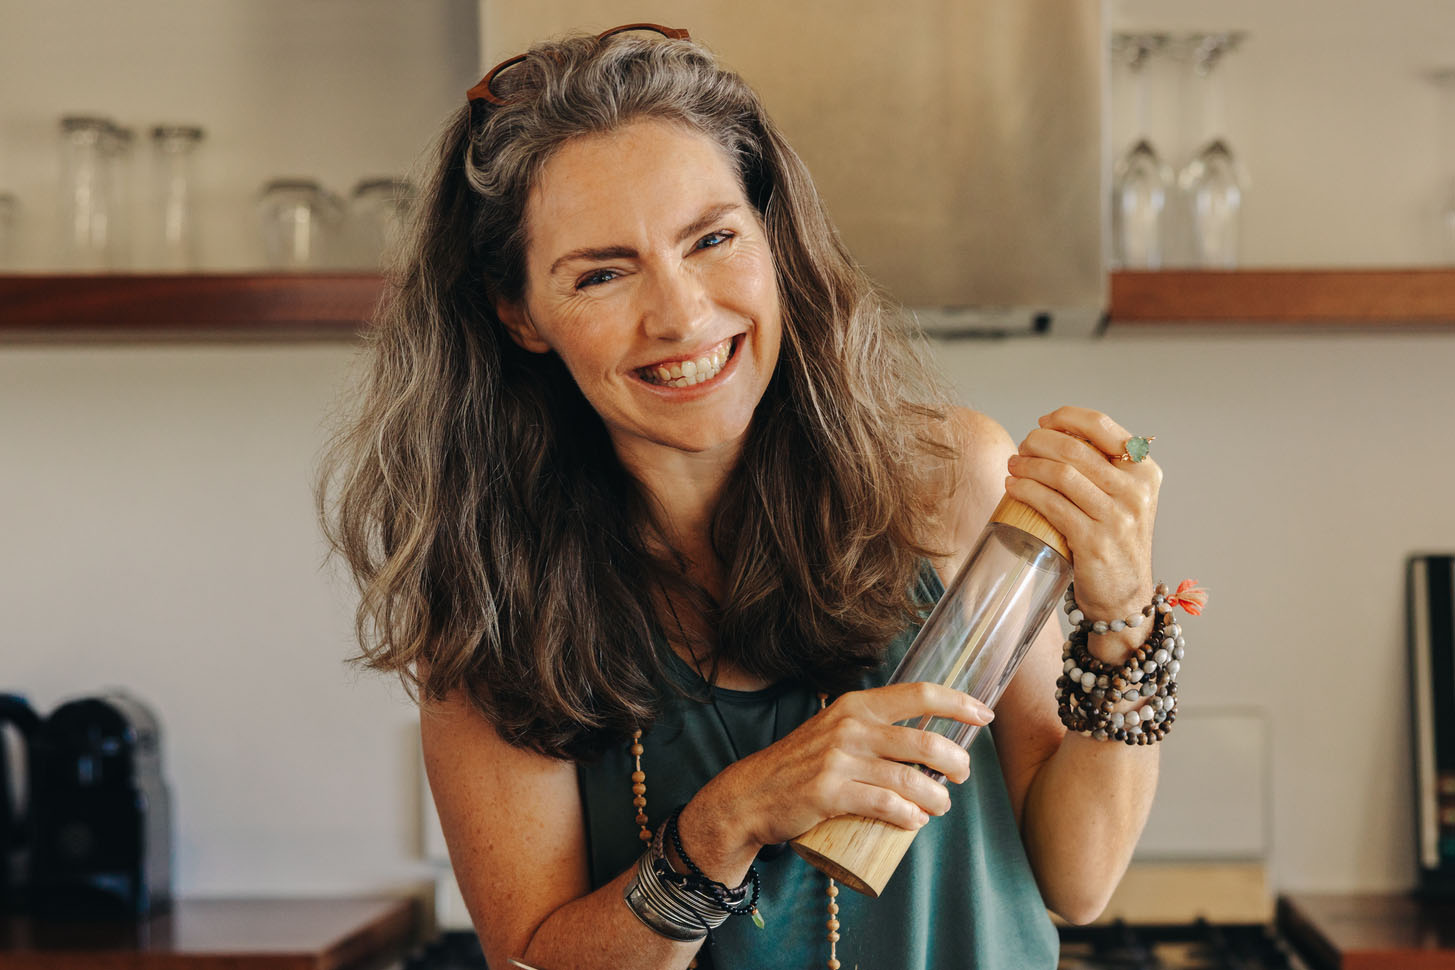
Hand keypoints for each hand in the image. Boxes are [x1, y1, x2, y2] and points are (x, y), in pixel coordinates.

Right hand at [687, 682, 993, 865]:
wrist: (752, 794)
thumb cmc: (802, 765)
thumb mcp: (836, 730)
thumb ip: (873, 728)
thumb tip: (927, 744)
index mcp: (856, 705)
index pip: (919, 695)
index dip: (958, 704)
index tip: (984, 716)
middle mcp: (850, 726)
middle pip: (924, 741)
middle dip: (956, 762)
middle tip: (961, 776)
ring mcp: (839, 760)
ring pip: (910, 779)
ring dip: (938, 798)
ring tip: (942, 806)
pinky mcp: (830, 793)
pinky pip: (884, 805)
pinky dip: (909, 817)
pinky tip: (916, 822)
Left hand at [1003, 405, 1160, 619]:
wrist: (1124, 595)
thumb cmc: (1115, 540)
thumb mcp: (1124, 498)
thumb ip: (1103, 467)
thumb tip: (1054, 435)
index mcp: (1145, 471)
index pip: (1102, 426)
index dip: (1065, 417)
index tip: (1043, 422)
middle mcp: (1135, 491)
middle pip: (1075, 448)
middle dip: (1038, 442)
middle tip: (1022, 447)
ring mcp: (1116, 518)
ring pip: (1060, 475)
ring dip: (1028, 465)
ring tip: (1013, 465)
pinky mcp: (1094, 541)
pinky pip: (1051, 505)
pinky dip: (1026, 491)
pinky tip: (1013, 487)